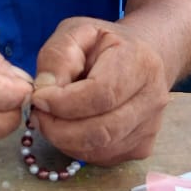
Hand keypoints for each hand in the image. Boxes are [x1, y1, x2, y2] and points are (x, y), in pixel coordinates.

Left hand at [29, 17, 169, 165]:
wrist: (136, 59)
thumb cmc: (102, 45)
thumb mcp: (75, 33)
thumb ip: (58, 56)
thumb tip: (44, 91)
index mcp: (140, 63)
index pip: (102, 94)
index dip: (64, 102)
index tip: (38, 97)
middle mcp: (153, 98)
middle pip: (102, 130)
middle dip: (59, 128)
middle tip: (37, 115)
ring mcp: (150, 127)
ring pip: (100, 149)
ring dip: (64, 140)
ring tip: (49, 119)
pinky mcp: (141, 148)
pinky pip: (102, 157)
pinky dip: (76, 148)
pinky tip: (68, 128)